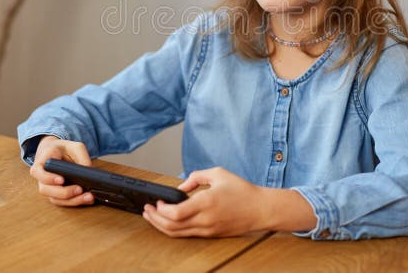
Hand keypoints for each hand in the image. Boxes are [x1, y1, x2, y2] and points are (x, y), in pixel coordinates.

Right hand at [29, 135, 94, 206]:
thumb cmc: (64, 149)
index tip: (61, 179)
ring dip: (71, 200)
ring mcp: (47, 187)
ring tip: (87, 196)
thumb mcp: (75, 147)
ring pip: (54, 198)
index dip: (48, 178)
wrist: (57, 152)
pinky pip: (62, 202)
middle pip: (46, 189)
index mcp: (41, 162)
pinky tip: (86, 199)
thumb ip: (82, 157)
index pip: (38, 172)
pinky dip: (74, 201)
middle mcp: (41, 177)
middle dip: (63, 192)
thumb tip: (89, 171)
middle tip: (79, 189)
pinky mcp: (55, 194)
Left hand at [142, 167, 269, 237]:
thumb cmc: (242, 190)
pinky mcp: (210, 235)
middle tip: (147, 210)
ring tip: (152, 217)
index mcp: (206, 202)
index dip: (161, 210)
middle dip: (154, 219)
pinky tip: (169, 222)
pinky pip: (187, 234)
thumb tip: (181, 186)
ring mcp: (208, 229)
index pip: (175, 213)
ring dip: (161, 226)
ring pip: (177, 234)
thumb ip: (196, 177)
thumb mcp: (218, 173)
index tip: (157, 201)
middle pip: (171, 226)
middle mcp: (205, 219)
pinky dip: (174, 229)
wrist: (260, 209)